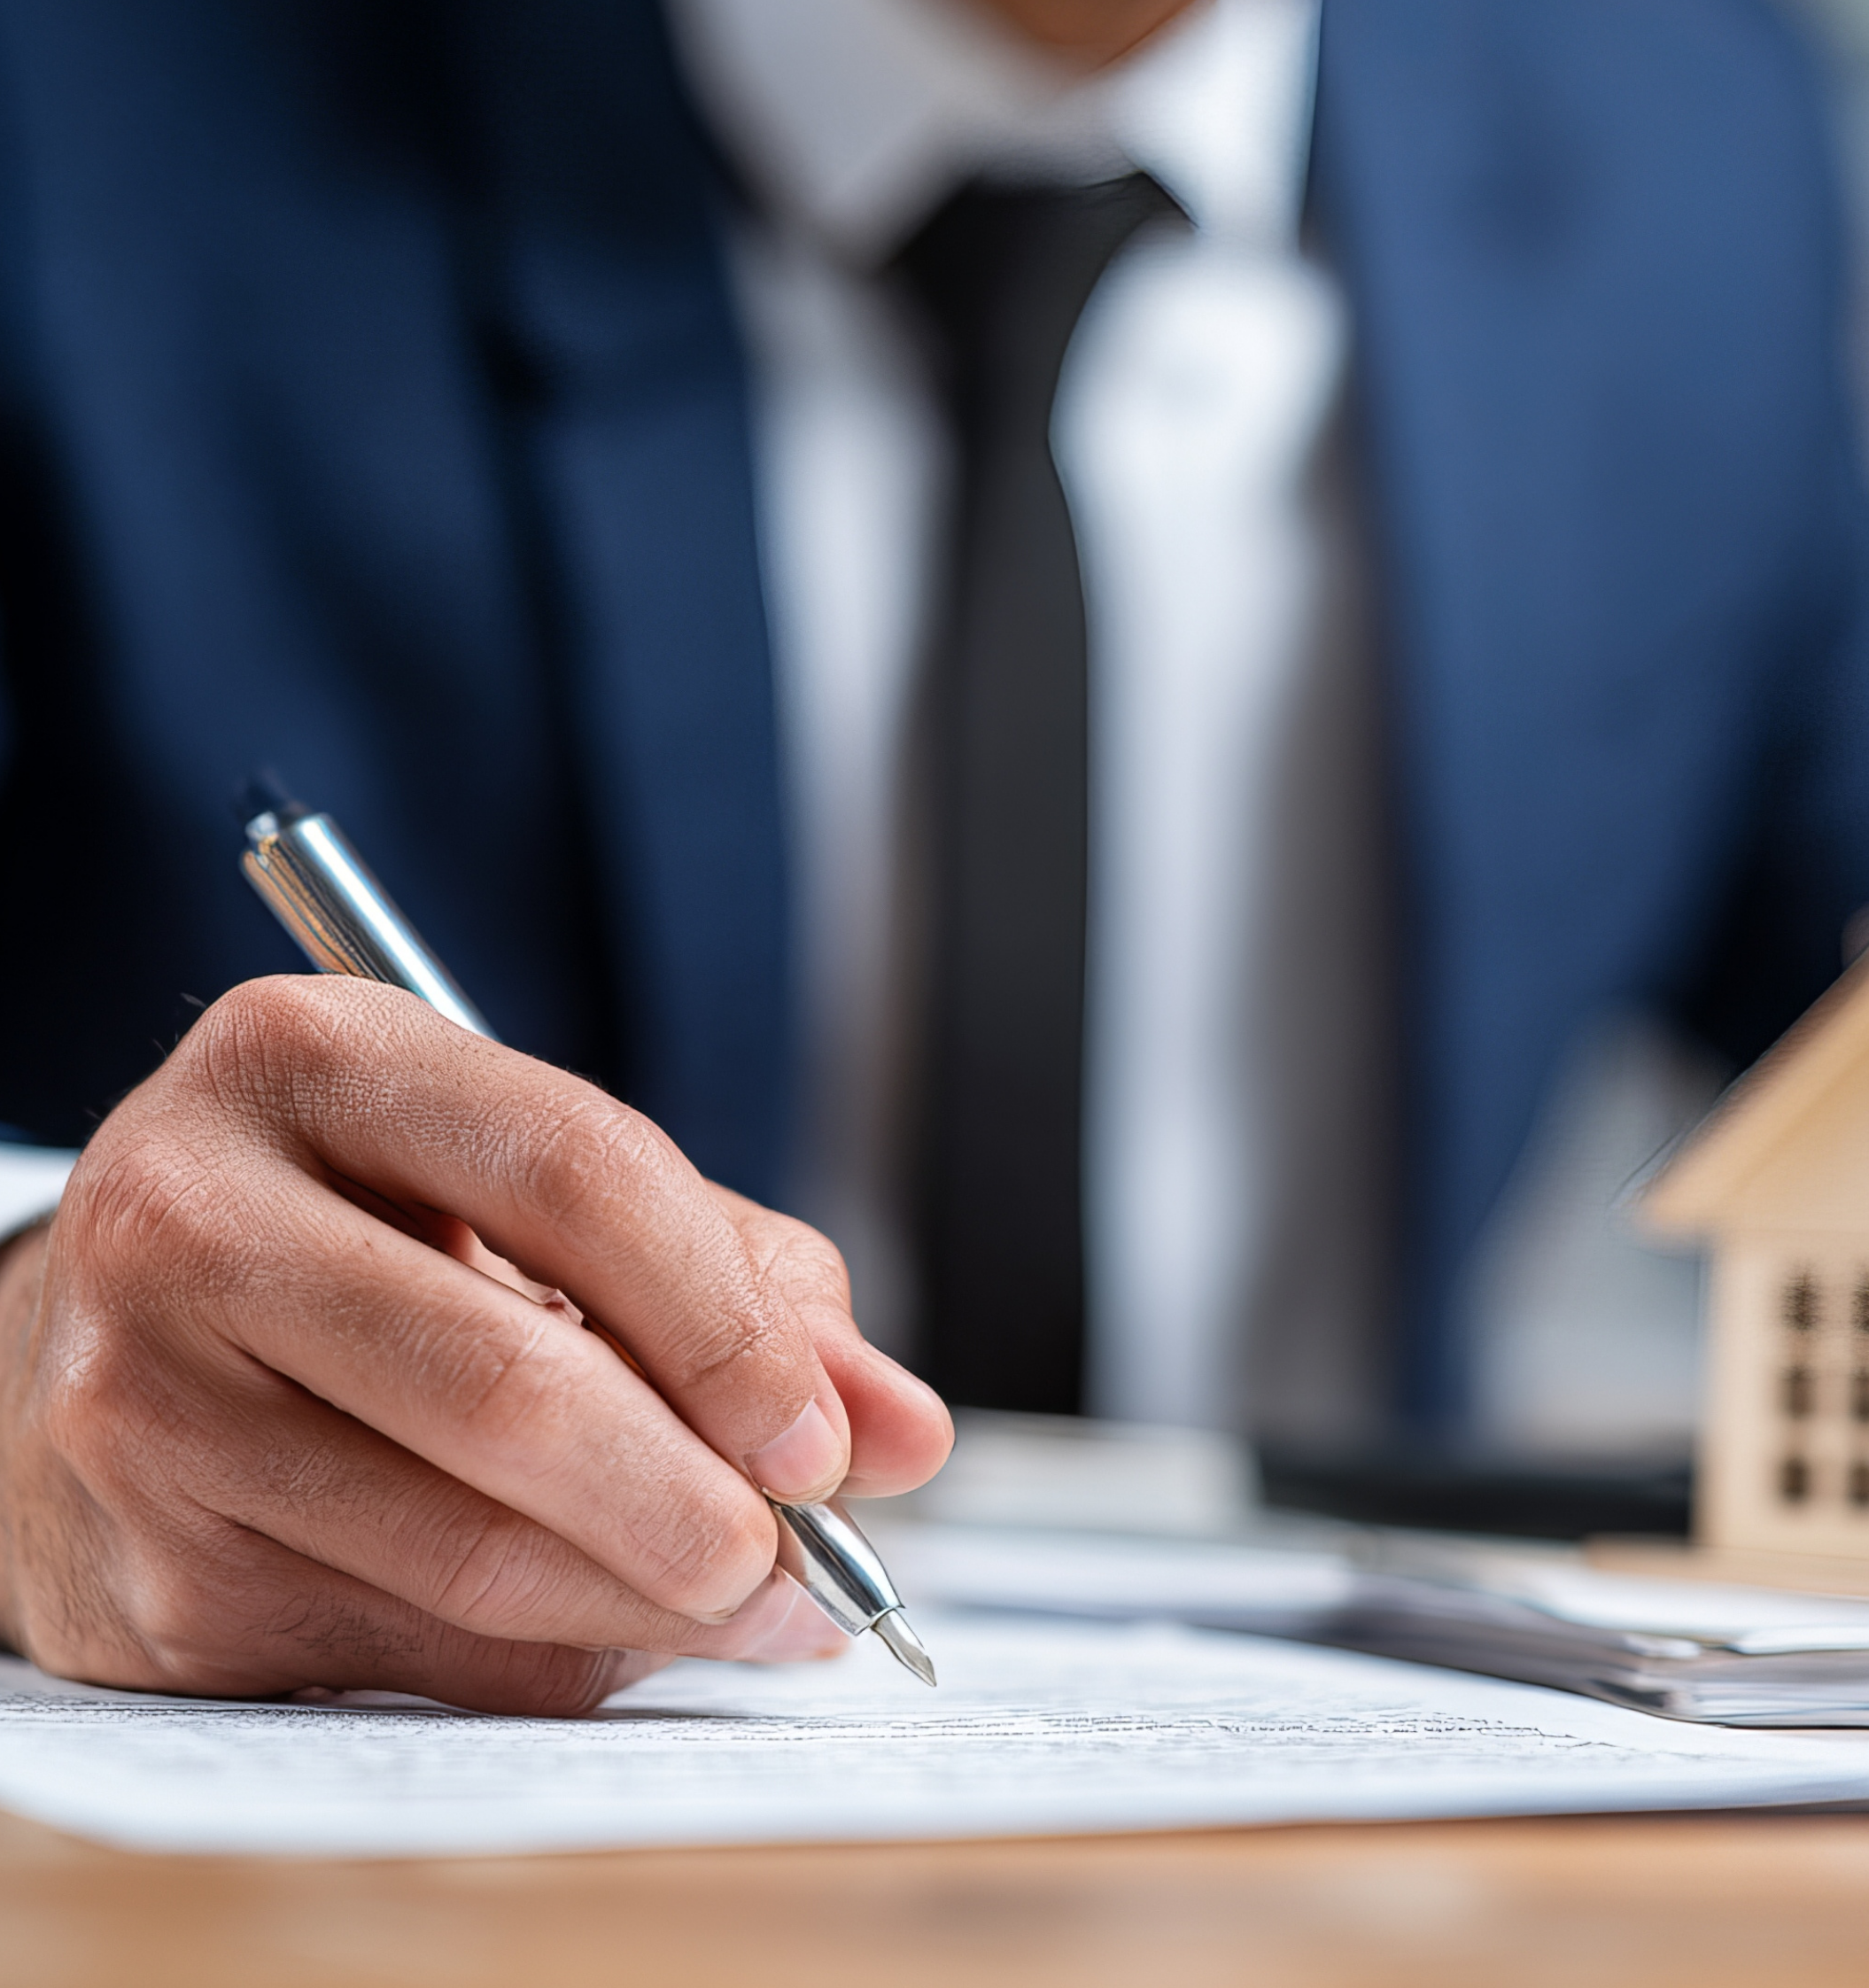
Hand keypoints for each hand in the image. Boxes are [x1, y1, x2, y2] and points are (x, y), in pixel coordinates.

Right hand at [0, 976, 951, 1712]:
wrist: (114, 1330)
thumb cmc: (377, 1236)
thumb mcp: (544, 1194)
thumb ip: (743, 1287)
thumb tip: (905, 1433)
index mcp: (322, 1058)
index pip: (572, 1172)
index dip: (727, 1324)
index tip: (824, 1441)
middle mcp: (197, 1213)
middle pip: (507, 1385)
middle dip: (691, 1499)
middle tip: (799, 1561)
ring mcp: (143, 1401)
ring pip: (464, 1551)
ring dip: (650, 1607)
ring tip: (752, 1605)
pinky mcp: (142, 1572)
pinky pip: (408, 1652)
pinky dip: (552, 1660)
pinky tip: (616, 1627)